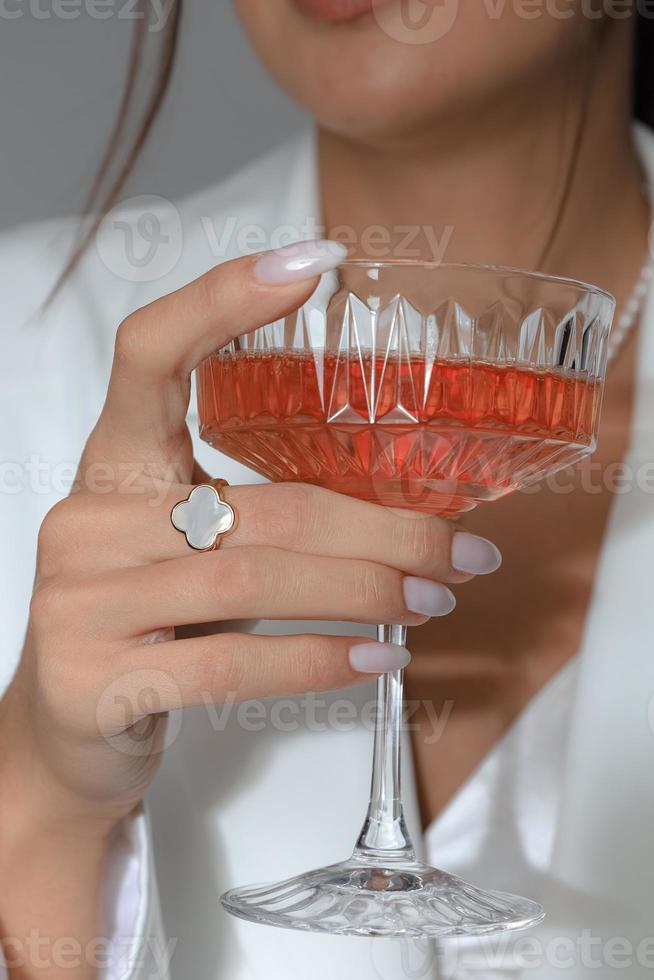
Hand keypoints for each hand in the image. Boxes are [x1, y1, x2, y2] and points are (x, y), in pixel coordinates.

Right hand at [2, 243, 497, 831]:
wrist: (67, 733)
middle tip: (461, 548)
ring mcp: (81, 601)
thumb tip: (400, 506)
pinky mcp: (94, 681)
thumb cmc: (146, 623)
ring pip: (253, 578)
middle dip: (381, 527)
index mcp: (114, 466)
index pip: (150, 354)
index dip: (222, 300)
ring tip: (435, 598)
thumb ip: (258, 515)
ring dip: (365, 590)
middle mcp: (88, 520)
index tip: (313, 264)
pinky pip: (232, 660)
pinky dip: (319, 660)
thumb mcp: (186, 547)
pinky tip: (377, 658)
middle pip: (258, 501)